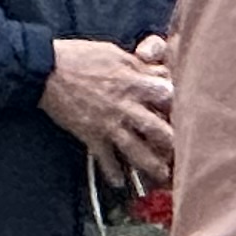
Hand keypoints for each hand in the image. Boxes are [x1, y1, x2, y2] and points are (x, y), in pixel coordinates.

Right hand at [41, 38, 175, 185]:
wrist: (46, 70)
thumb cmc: (80, 56)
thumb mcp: (115, 53)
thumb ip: (138, 66)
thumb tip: (158, 72)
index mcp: (133, 82)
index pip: (166, 96)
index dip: (180, 104)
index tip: (190, 112)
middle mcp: (125, 106)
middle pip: (156, 129)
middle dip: (172, 143)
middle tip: (184, 152)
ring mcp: (108, 123)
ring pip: (136, 149)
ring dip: (150, 165)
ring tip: (163, 175)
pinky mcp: (91, 135)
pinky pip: (105, 158)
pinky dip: (112, 172)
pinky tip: (120, 182)